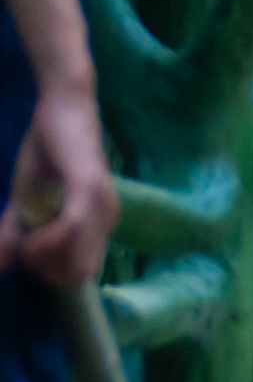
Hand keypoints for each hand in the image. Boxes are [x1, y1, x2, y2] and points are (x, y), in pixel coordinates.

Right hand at [8, 85, 111, 292]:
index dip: (48, 273)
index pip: (81, 273)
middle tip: (20, 249)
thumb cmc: (46, 148)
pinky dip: (46, 240)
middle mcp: (107, 217)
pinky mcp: (88, 187)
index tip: (22, 255)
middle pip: (79, 274)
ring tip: (22, 240)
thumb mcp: (26, 194)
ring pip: (77, 260)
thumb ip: (15, 228)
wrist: (61, 107)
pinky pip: (72, 228)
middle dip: (44, 271)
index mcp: (100, 222)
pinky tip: (29, 235)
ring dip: (41, 258)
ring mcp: (102, 204)